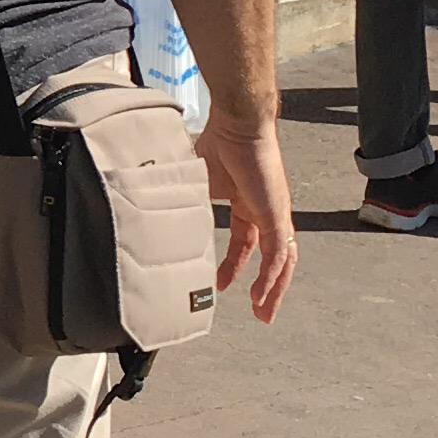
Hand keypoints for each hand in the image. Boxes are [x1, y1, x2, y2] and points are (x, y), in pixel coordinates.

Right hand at [196, 110, 297, 323]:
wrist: (237, 124)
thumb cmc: (216, 143)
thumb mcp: (196, 183)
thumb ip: (185, 200)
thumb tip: (156, 210)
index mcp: (247, 202)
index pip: (246, 242)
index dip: (234, 265)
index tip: (220, 284)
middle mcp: (266, 211)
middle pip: (272, 258)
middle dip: (265, 288)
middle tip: (257, 313)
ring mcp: (275, 214)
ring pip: (281, 261)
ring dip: (273, 289)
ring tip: (262, 313)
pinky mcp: (277, 215)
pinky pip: (277, 254)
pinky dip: (271, 276)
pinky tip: (261, 294)